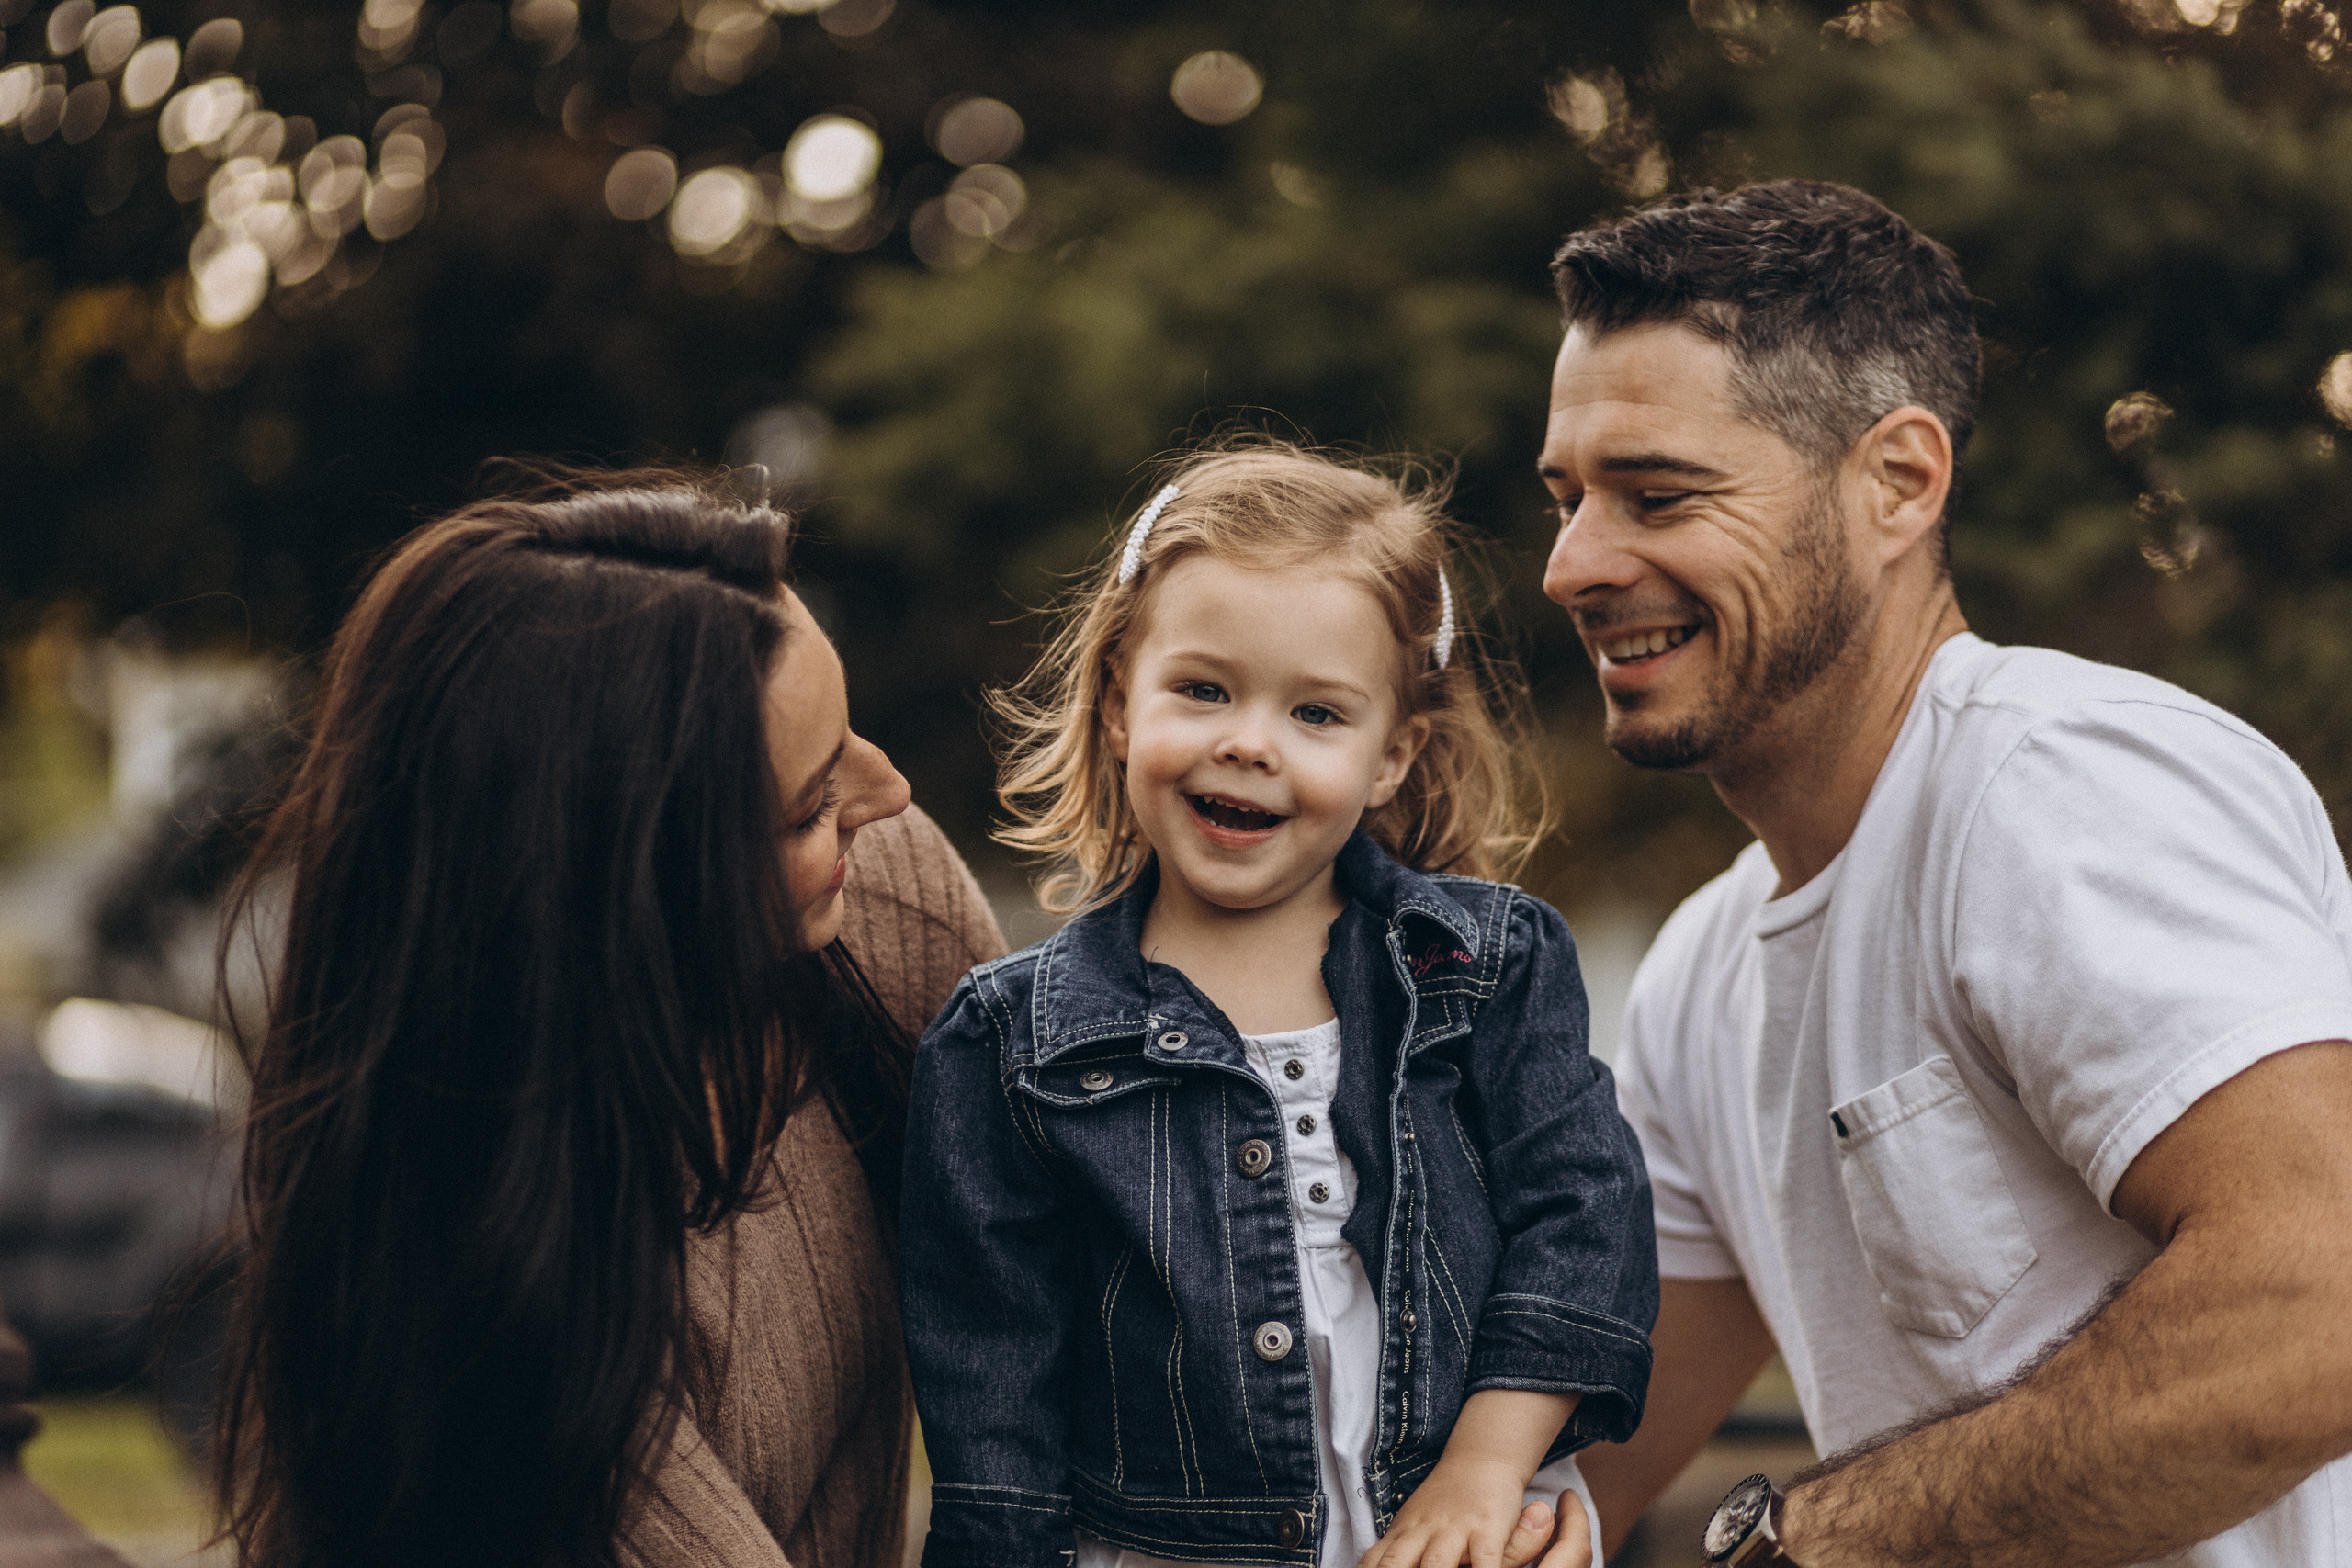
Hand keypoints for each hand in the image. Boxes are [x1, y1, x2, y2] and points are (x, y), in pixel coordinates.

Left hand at [1357, 1459, 1589, 1567]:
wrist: (1482, 1454)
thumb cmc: (1446, 1498)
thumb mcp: (1414, 1521)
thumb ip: (1398, 1547)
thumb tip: (1379, 1564)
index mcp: (1402, 1532)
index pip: (1373, 1561)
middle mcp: (1422, 1531)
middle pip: (1394, 1564)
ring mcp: (1454, 1529)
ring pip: (1435, 1565)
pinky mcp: (1487, 1528)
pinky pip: (1484, 1562)